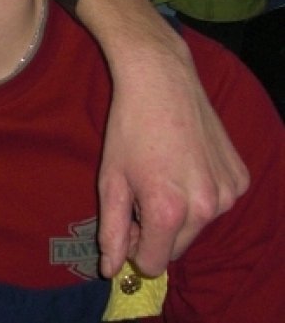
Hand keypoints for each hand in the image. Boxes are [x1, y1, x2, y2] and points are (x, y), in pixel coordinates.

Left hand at [76, 0, 248, 277]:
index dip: (134, 247)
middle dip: (156, 231)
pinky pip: (216, 203)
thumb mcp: (111, 180)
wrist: (162, 81)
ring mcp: (227, 194)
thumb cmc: (128, 128)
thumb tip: (110, 269)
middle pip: (176, 248)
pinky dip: (200, 194)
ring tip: (161, 174)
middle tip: (139, 194)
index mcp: (168, 211)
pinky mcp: (239, 178)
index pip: (153, 263)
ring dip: (179, 213)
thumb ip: (112, 230)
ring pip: (197, 227)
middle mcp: (204, 208)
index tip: (127, 222)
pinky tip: (184, 163)